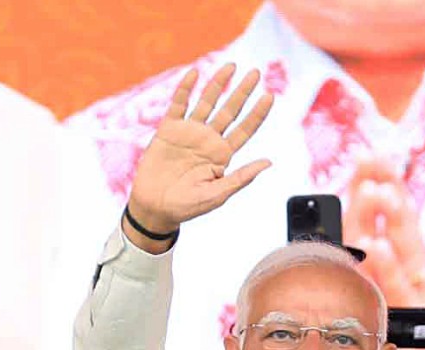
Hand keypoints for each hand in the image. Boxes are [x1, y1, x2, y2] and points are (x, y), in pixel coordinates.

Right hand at [124, 64, 273, 245]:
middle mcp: (208, 140)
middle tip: (256, 73)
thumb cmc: (188, 206)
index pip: (245, 130)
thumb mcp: (218, 194)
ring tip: (231, 66)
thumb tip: (268, 162)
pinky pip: (178, 104)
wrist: (155, 208)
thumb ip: (241, 177)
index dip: (257, 114)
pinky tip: (194, 73)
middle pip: (230, 111)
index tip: (270, 96)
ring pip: (207, 102)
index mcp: (222, 155)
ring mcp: (189, 132)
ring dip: (218, 84)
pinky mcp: (168, 129)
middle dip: (243, 92)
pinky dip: (185, 88)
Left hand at [342, 158, 424, 349]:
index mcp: (414, 271)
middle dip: (386, 188)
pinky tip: (377, 244)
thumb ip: (378, 282)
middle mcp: (422, 277)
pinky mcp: (420, 321)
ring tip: (374, 190)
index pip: (395, 222)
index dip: (381, 188)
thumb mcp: (394, 311)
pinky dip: (388, 265)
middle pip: (402, 224)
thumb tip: (353, 255)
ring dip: (390, 219)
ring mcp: (424, 298)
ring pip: (404, 251)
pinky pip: (401, 289)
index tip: (367, 157)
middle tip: (371, 156)